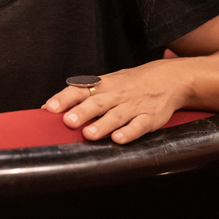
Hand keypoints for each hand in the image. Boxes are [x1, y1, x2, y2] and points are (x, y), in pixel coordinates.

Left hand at [42, 60, 186, 143]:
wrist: (168, 78)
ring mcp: (133, 106)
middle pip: (97, 103)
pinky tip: (118, 139)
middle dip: (82, 112)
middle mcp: (116, 95)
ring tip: (88, 134)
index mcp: (103, 86)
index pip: (80, 89)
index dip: (64, 98)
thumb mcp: (107, 82)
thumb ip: (81, 94)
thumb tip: (50, 107)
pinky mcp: (149, 118)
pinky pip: (138, 126)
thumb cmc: (130, 83)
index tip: (50, 108)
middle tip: (68, 121)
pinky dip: (128, 133)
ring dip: (102, 125)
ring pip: (116, 116)